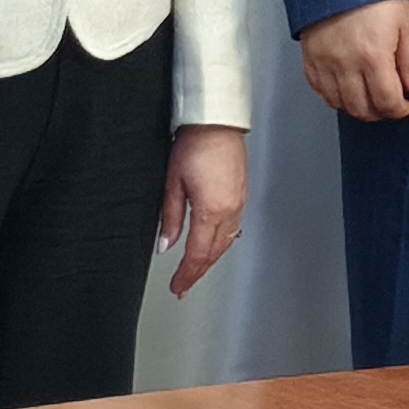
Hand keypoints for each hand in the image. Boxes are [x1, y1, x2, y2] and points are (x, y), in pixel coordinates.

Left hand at [157, 124, 248, 296]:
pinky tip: (217, 246)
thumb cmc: (195, 144)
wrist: (216, 121)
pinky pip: (234, 228)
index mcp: (212, 211)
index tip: (177, 287)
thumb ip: (170, 218)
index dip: (186, 275)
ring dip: (211, 260)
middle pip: (214, 253)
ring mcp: (239, 202)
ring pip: (226, 243)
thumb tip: (166, 243)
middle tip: (184, 287)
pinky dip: (223, 243)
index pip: (198, 254)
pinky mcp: (242, 193)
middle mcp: (230, 210)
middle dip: (198, 273)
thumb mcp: (173, 183)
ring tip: (198, 272)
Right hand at [301, 0, 408, 120]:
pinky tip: (347, 88)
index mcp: (373, 55)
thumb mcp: (405, 20)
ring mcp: (325, 62)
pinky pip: (320, 90)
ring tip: (371, 96)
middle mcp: (346, 64)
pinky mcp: (310, 58)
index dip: (399, 110)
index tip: (406, 106)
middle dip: (380, 112)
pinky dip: (335, 96)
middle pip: (362, 109)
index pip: (386, 101)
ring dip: (358, 107)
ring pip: (339, 104)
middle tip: (390, 103)